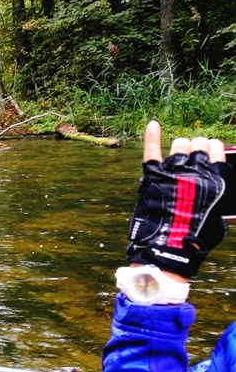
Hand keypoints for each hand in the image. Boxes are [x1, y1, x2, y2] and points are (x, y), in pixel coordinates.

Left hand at [125, 120, 227, 277]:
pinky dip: (152, 136)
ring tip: (176, 158)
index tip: (207, 154)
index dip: (211, 150)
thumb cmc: (196, 237)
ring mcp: (173, 171)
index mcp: (215, 179)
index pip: (216, 150)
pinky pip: (152, 149)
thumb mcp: (218, 218)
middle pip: (197, 144)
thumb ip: (220, 201)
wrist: (169, 248)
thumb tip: (219, 195)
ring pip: (179, 144)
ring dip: (179, 148)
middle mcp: (196, 171)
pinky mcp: (153, 175)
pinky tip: (153, 124)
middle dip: (195, 149)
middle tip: (189, 161)